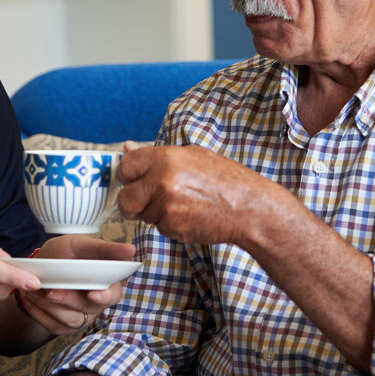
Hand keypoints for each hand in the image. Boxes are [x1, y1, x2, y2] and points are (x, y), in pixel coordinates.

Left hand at [16, 235, 135, 334]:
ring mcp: (81, 316)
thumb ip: (104, 249)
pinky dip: (40, 313)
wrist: (39, 268)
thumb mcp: (82, 245)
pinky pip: (53, 326)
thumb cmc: (65, 254)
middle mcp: (96, 303)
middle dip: (69, 300)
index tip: (92, 294)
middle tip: (51, 292)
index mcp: (107, 283)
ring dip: (52, 307)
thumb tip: (131, 250)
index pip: (114, 295)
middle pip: (90, 309)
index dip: (104, 296)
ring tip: (35, 292)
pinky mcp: (63, 326)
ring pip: (72, 320)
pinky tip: (31, 299)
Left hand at [117, 142, 286, 246]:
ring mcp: (167, 206)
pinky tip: (190, 215)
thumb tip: (127, 148)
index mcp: (167, 158)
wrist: (248, 207)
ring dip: (155, 213)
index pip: (126, 166)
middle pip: (126, 198)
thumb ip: (157, 155)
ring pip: (142, 215)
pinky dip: (170, 224)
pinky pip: (159, 227)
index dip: (128, 176)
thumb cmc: (225, 180)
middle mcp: (163, 180)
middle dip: (134, 202)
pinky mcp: (173, 227)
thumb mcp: (193, 156)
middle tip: (151, 200)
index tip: (135, 180)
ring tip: (181, 204)